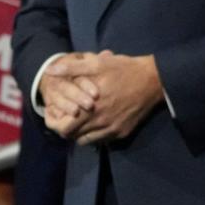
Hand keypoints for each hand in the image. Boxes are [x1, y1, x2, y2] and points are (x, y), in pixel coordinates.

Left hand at [43, 51, 163, 145]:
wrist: (154, 80)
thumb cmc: (123, 70)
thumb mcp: (96, 64)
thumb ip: (71, 69)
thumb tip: (50, 71)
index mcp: (90, 109)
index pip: (63, 129)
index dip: (53, 122)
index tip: (52, 113)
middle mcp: (100, 124)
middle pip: (72, 136)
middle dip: (64, 127)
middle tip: (63, 115)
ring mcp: (112, 130)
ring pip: (86, 141)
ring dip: (78, 132)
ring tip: (77, 118)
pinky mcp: (122, 132)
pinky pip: (102, 140)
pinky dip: (93, 134)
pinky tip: (93, 121)